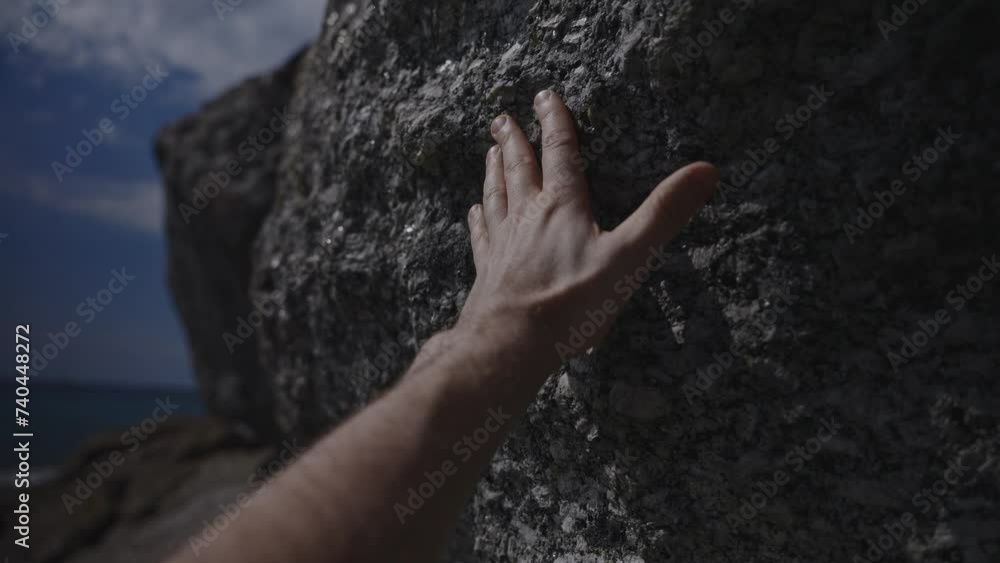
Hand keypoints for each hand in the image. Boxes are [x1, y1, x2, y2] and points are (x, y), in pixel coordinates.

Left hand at [458, 90, 717, 371]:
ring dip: (494, 170)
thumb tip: (706, 170)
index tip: (545, 96)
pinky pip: (483, 234)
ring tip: (490, 152)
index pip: (559, 151)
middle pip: (519, 167)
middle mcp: (527, 216)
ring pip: (497, 194)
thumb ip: (664, 213)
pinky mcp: (489, 269)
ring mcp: (504, 242)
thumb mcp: (629, 256)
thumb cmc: (571, 301)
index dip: (555, 121)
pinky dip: (480, 217)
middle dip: (514, 139)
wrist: (510, 342)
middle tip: (502, 117)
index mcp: (562, 206)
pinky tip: (475, 210)